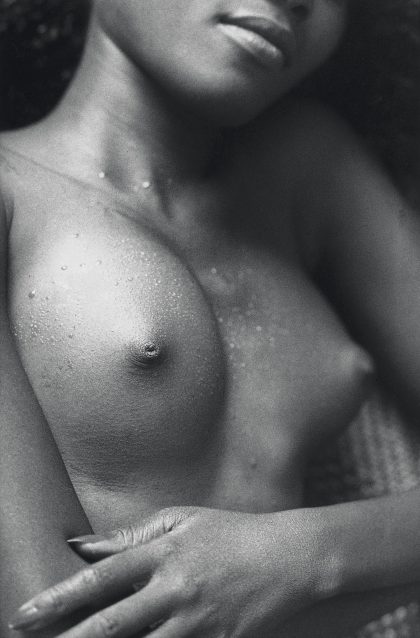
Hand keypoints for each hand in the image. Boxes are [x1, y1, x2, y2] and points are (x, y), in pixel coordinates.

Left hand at [9, 507, 321, 637]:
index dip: (61, 597)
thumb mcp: (183, 519)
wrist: (289, 556)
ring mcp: (198, 622)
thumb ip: (133, 534)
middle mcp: (176, 589)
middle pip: (113, 624)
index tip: (27, 614)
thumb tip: (83, 546)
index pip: (103, 577)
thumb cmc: (231, 531)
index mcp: (165, 552)